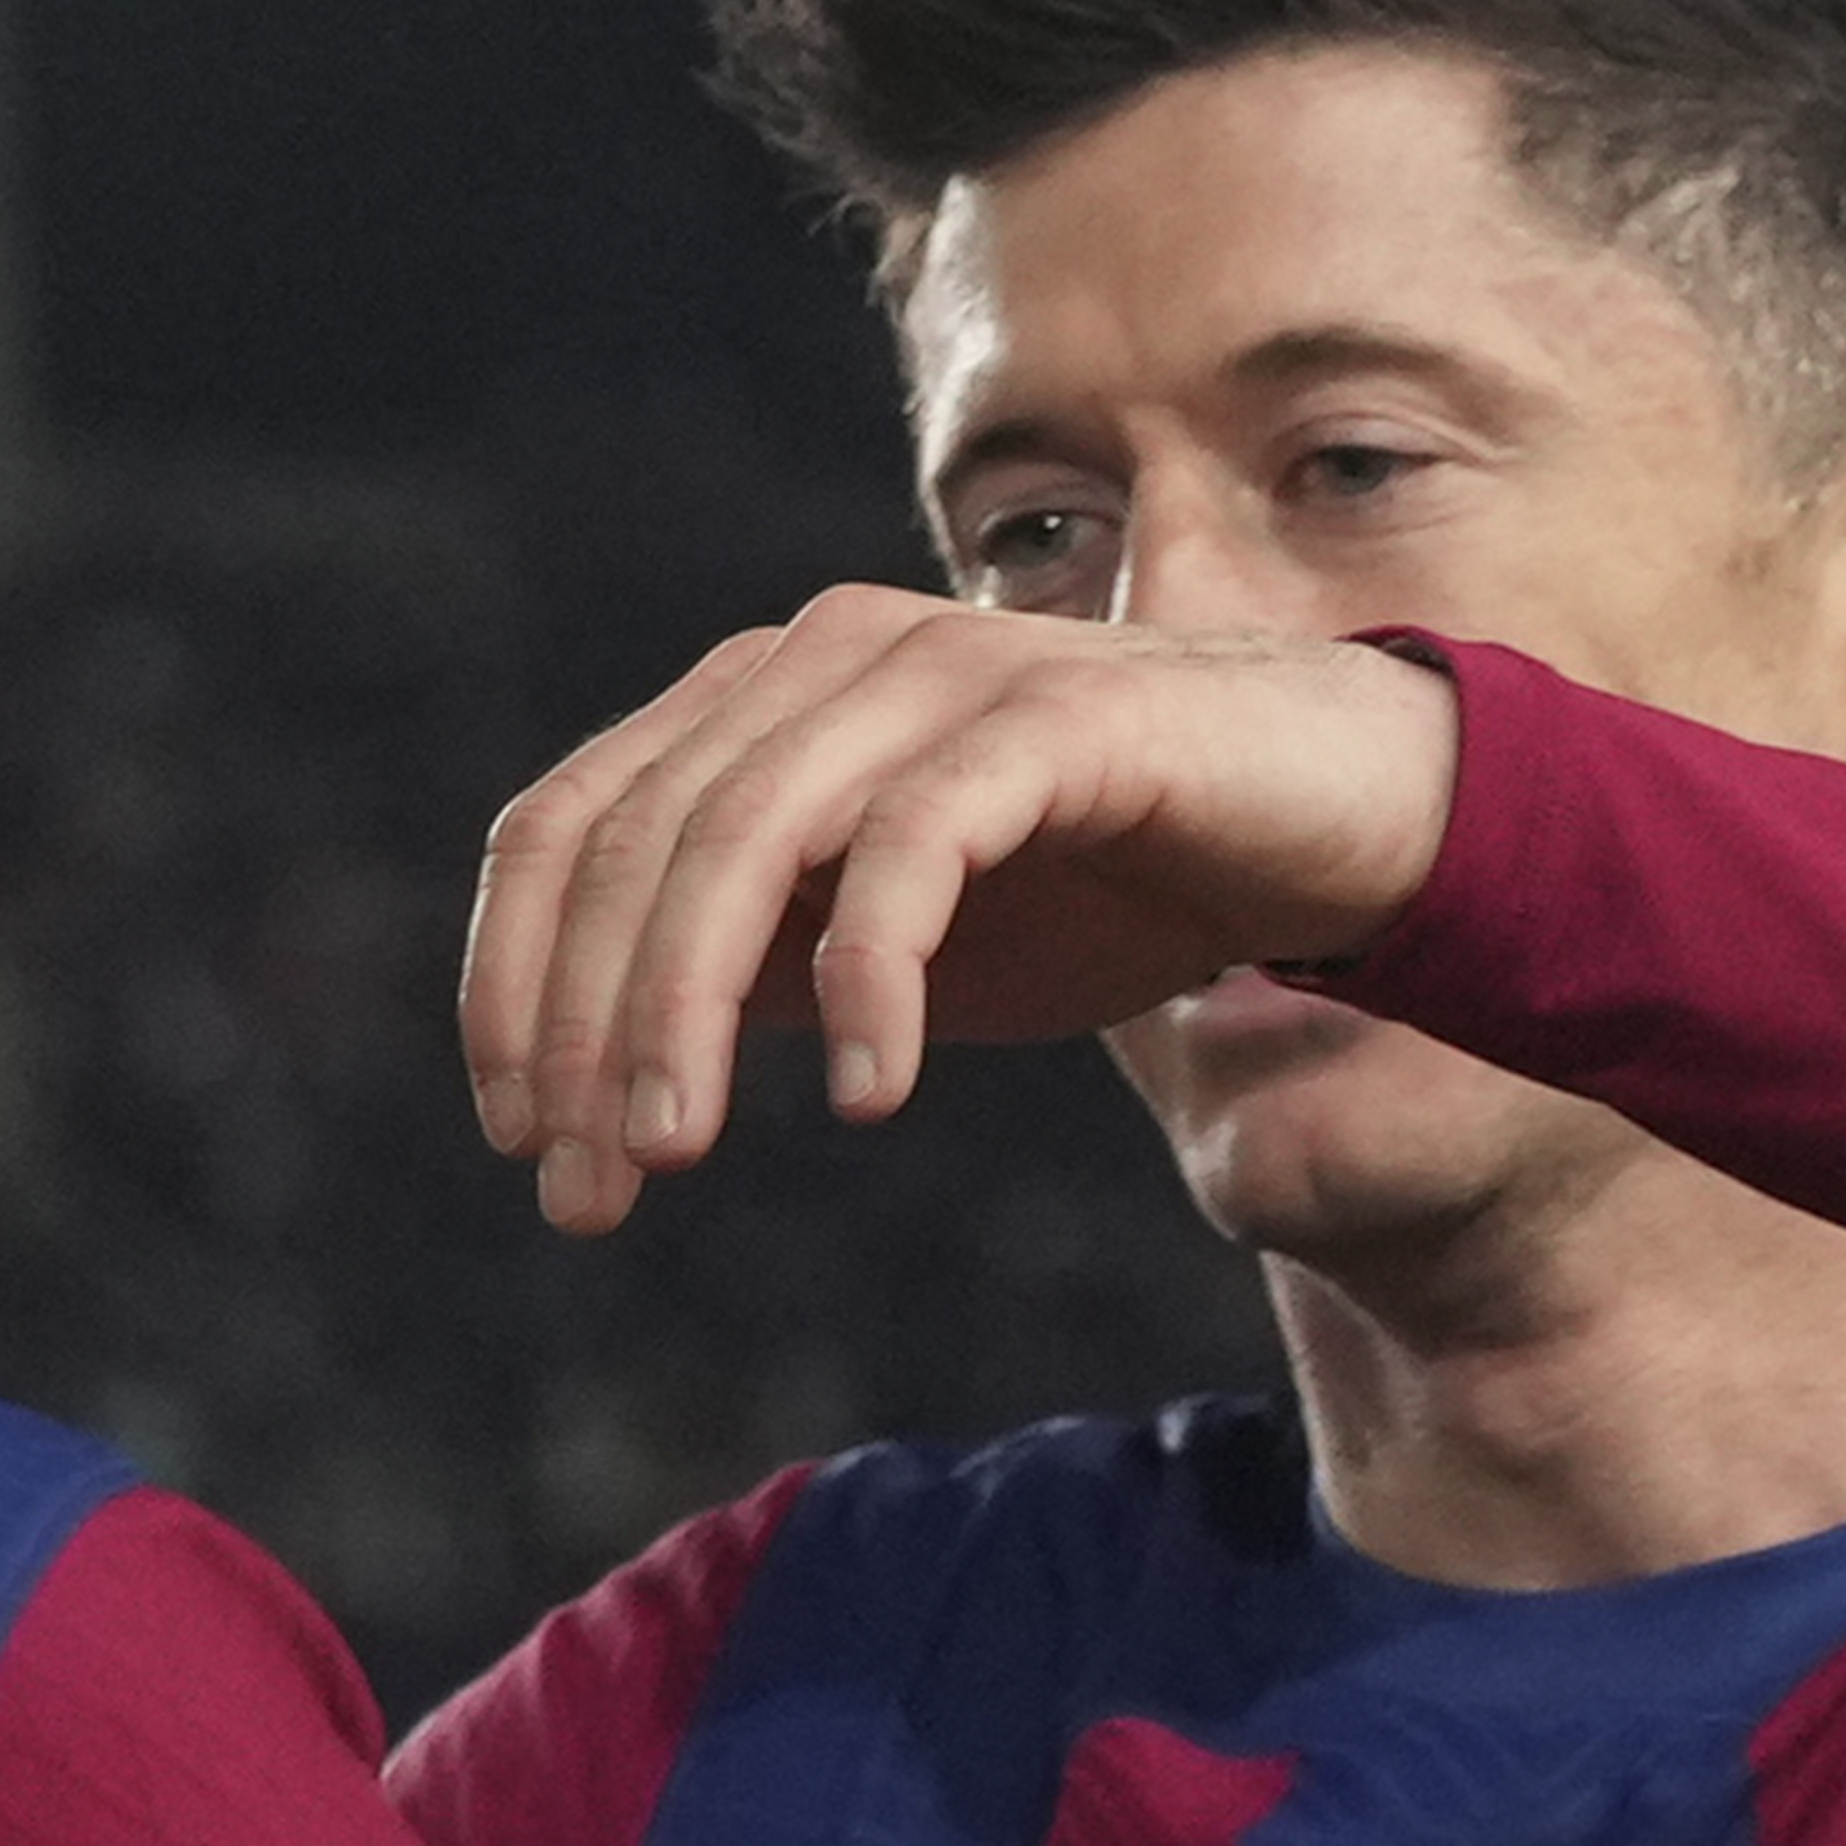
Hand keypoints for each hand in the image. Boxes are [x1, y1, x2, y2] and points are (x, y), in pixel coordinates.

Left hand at [462, 589, 1459, 1228]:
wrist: (1334, 822)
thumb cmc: (1104, 883)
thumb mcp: (889, 945)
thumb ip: (756, 965)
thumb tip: (598, 1063)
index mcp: (755, 697)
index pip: (565, 823)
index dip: (512, 981)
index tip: (520, 1137)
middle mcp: (823, 655)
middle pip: (634, 839)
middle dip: (584, 1027)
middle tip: (585, 1190)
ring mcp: (939, 667)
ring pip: (747, 833)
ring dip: (688, 1009)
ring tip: (675, 1152)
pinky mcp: (1057, 712)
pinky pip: (918, 841)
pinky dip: (871, 971)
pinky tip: (868, 1095)